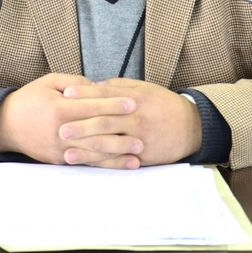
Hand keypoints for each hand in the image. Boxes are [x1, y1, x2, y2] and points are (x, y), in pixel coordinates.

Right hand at [0, 73, 143, 167]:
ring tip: (139, 151)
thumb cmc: (30, 98)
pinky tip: (122, 164)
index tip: (133, 102)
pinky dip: (105, 164)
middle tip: (144, 130)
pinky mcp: (60, 161)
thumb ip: (76, 84)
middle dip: (121, 131)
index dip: (113, 104)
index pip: (91, 106)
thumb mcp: (50, 82)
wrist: (5, 124)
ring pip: (94, 151)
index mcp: (59, 108)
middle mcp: (60, 131)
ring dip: (118, 153)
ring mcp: (60, 149)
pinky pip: (86, 163)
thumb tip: (99, 87)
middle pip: (96, 132)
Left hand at [60, 79, 201, 165]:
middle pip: (105, 121)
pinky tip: (90, 166)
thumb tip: (92, 87)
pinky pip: (120, 161)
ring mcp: (140, 139)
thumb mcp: (143, 88)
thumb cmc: (162, 104)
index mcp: (135, 99)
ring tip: (67, 153)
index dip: (85, 94)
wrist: (191, 127)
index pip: (106, 95)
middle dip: (81, 126)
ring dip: (87, 150)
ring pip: (110, 144)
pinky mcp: (143, 157)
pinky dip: (103, 164)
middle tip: (59, 128)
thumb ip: (117, 87)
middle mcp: (137, 118)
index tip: (66, 94)